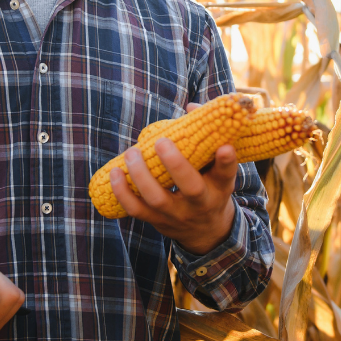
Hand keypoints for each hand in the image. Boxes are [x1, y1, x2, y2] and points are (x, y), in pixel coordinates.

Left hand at [110, 102, 238, 254]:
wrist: (206, 232)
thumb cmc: (209, 187)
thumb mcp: (216, 169)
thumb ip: (207, 139)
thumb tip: (190, 107)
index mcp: (219, 187)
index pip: (226, 173)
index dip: (226, 161)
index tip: (224, 146)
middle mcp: (201, 203)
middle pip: (191, 188)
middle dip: (175, 165)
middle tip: (161, 142)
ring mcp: (177, 215)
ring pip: (158, 199)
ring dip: (141, 176)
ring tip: (132, 153)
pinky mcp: (157, 221)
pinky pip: (136, 210)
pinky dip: (122, 193)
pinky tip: (115, 173)